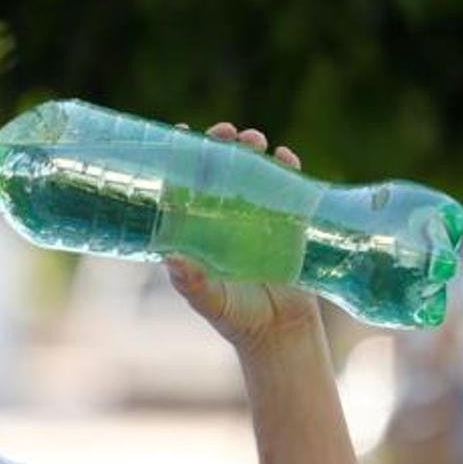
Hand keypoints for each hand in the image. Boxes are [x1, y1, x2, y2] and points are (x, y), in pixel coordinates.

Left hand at [165, 122, 322, 356]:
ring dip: (253, 148)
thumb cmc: (236, 316)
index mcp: (200, 227)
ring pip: (254, 169)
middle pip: (221, 166)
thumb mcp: (210, 301)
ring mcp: (259, 214)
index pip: (187, 181)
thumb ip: (192, 282)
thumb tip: (171, 259)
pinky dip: (289, 168)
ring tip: (255, 140)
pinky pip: (290, 186)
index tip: (182, 130)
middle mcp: (227, 214)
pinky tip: (287, 158)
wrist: (281, 333)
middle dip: (222, 142)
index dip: (183, 154)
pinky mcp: (290, 222)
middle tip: (225, 132)